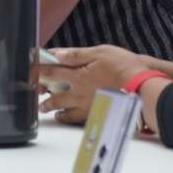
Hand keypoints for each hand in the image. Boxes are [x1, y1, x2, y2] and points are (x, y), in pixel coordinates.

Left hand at [37, 45, 152, 124]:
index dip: (39, 69)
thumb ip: (76, 55)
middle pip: (54, 94)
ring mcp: (86, 105)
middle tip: (36, 92)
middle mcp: (78, 93)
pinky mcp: (95, 113)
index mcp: (77, 75)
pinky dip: (67, 118)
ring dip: (52, 108)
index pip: (52, 72)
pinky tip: (65, 117)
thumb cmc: (124, 67)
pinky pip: (76, 119)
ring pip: (63, 109)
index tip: (31, 68)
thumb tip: (57, 54)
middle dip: (42, 93)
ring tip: (46, 108)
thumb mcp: (100, 52)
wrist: (140, 88)